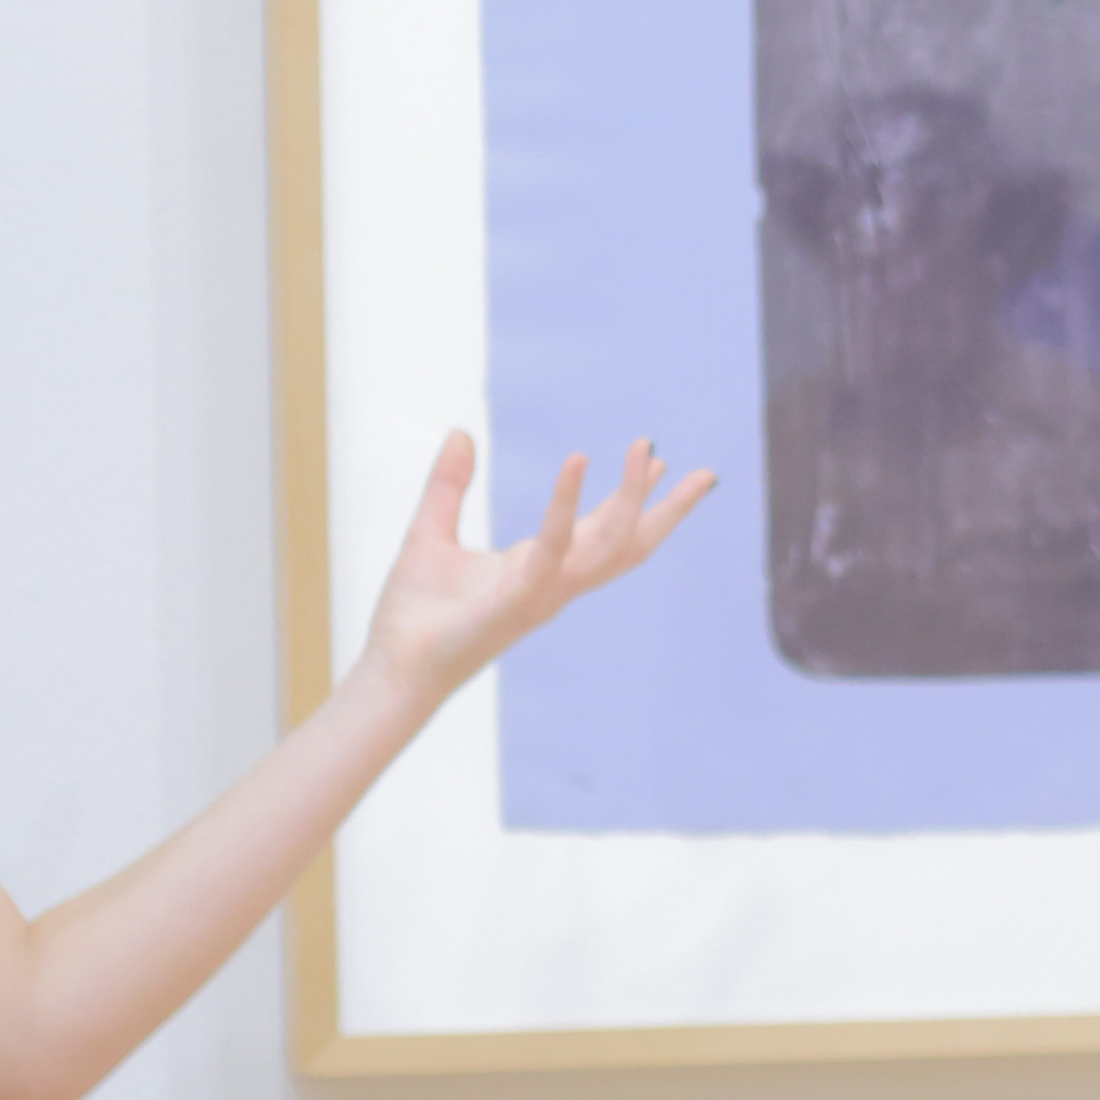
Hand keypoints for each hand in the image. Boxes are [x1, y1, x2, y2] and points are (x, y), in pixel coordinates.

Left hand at [356, 431, 713, 707]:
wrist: (393, 667)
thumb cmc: (414, 614)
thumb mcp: (431, 531)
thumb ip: (449, 484)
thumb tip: (460, 432)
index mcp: (540, 568)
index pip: (602, 530)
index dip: (634, 496)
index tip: (661, 459)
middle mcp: (553, 583)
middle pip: (628, 544)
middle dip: (669, 511)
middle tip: (707, 473)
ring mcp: (542, 594)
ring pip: (607, 544)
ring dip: (632, 497)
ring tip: (646, 449)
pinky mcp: (517, 600)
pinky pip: (552, 547)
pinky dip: (567, 505)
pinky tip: (577, 462)